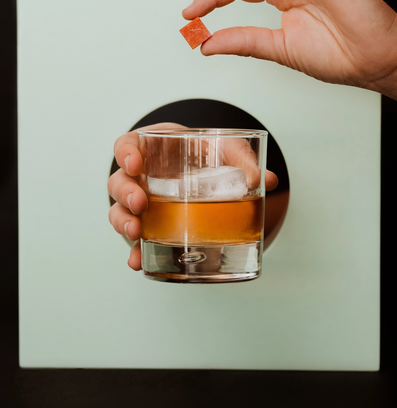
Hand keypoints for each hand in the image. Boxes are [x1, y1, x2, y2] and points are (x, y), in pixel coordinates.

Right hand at [108, 123, 277, 270]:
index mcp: (153, 149)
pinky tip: (138, 262)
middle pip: (118, 182)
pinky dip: (135, 251)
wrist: (208, 171)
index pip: (126, 146)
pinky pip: (135, 239)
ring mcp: (141, 203)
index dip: (126, 154)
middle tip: (140, 203)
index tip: (135, 163)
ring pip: (119, 211)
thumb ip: (243, 160)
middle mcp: (141, 176)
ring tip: (136, 232)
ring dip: (123, 222)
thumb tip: (267, 180)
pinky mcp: (149, 226)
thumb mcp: (226, 150)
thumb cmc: (209, 154)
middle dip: (126, 194)